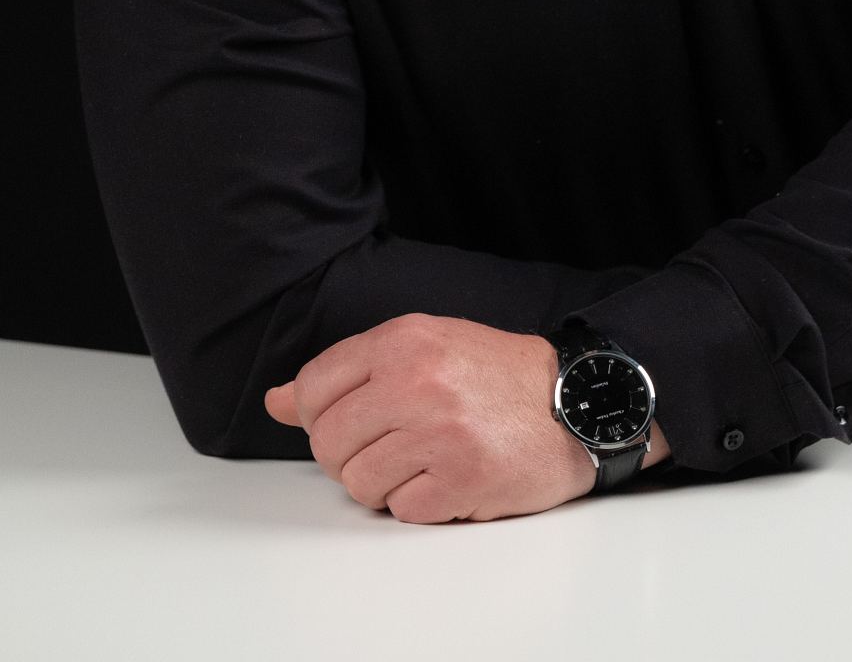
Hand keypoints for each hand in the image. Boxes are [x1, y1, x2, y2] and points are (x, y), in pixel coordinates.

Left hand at [264, 313, 599, 522]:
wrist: (575, 401)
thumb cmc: (497, 376)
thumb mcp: (424, 347)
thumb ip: (348, 373)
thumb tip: (277, 401)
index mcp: (403, 340)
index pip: (313, 387)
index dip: (318, 416)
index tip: (347, 421)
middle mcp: (416, 381)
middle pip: (328, 443)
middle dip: (350, 456)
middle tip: (392, 445)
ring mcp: (438, 432)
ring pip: (358, 483)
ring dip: (385, 484)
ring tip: (424, 461)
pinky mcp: (460, 479)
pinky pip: (400, 511)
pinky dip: (420, 505)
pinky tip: (448, 478)